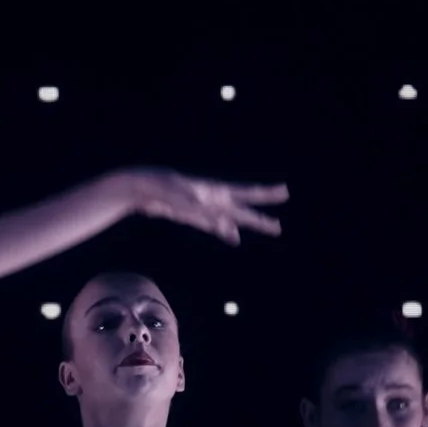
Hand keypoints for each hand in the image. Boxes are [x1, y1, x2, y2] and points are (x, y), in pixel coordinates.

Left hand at [124, 169, 287, 244]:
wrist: (143, 188)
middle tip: (279, 228)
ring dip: (247, 227)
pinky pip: (214, 226)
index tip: (284, 191)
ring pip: (231, 220)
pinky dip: (224, 233)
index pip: (246, 193)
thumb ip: (204, 214)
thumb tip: (225, 229)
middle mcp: (213, 200)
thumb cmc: (162, 189)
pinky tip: (233, 238)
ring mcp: (204, 208)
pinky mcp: (193, 216)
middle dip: (260, 220)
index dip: (266, 193)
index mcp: (215, 191)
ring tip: (267, 229)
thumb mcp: (183, 201)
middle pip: (242, 212)